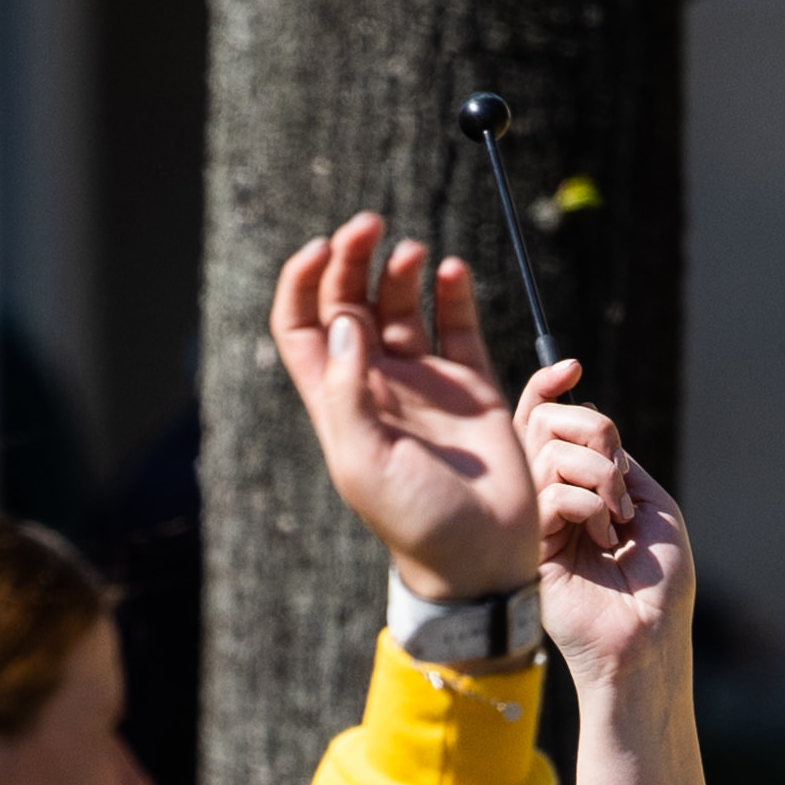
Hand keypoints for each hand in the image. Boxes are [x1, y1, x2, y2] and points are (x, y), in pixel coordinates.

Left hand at [268, 215, 548, 606]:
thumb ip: (347, 392)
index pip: (302, 325)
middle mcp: (377, 384)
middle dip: (352, 259)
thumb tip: (342, 324)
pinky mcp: (471, 387)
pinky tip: (452, 271)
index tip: (320, 249)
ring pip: (401, 306)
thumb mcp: (364, 462)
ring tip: (414, 253)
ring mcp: (424, 383)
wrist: (482, 559)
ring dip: (401, 271)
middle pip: (350, 303)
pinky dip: (453, 293)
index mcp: (338, 401)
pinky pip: (458, 326)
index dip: (303, 282)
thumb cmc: (416, 522)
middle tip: (369, 225)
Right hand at [530, 391, 693, 694]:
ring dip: (599, 474)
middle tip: (620, 478)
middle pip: (544, 423)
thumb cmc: (660, 585)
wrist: (649, 642)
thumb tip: (584, 413)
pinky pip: (547, 491)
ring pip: (545, 451)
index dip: (551, 389)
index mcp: (576, 486)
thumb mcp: (652, 505)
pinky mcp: (527, 548)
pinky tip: (604, 538)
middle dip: (592, 432)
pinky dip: (587, 503)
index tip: (569, 367)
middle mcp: (549, 500)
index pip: (548, 423)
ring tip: (618, 518)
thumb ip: (615, 460)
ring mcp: (535, 523)